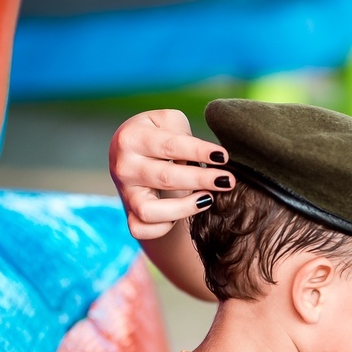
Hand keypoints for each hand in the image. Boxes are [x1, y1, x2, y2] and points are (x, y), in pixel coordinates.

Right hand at [109, 109, 234, 239]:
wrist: (131, 156)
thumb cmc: (159, 136)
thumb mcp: (167, 122)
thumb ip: (183, 132)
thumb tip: (206, 157)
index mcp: (131, 138)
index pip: (170, 146)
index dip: (199, 152)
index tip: (224, 157)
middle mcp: (123, 167)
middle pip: (165, 178)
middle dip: (201, 180)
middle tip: (228, 180)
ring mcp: (125, 195)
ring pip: (150, 211)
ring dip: (184, 208)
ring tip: (209, 199)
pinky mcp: (130, 216)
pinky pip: (144, 229)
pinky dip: (164, 227)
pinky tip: (185, 214)